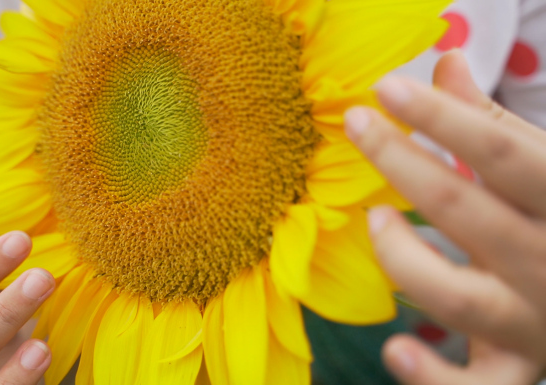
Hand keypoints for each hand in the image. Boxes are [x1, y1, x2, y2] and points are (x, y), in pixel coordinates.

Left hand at [344, 50, 545, 383]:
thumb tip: (446, 59)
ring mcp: (532, 321)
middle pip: (468, 211)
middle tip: (355, 125)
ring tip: (377, 222)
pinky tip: (396, 348)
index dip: (443, 118)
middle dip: (403, 162)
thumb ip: (491, 123)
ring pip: (459, 298)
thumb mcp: (538, 168)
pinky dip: (432, 377)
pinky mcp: (514, 368)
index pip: (503, 152)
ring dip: (404, 259)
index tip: (386, 88)